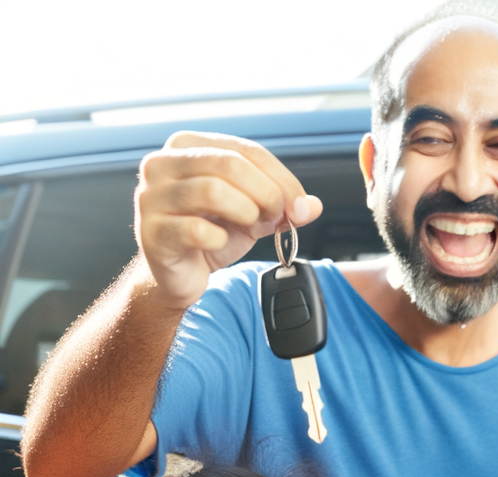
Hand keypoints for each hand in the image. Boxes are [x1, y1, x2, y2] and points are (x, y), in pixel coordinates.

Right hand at [134, 131, 323, 308]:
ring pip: (212, 190)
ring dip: (245, 213)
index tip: (301, 207)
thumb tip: (312, 206)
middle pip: (230, 165)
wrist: (178, 274)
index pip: (246, 150)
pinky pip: (197, 230)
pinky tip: (217, 244)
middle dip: (266, 194)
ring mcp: (152, 196)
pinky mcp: (151, 231)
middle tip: (276, 218)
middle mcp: (163, 164)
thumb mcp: (251, 214)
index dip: (282, 179)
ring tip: (248, 227)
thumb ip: (281, 206)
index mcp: (188, 147)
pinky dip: (219, 240)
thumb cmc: (209, 234)